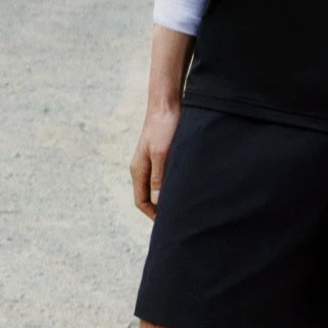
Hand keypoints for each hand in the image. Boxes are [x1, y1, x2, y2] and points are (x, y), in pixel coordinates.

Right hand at [130, 102, 180, 219]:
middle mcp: (143, 168)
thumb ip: (159, 178)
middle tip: (182, 219)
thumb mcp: (161, 153)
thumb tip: (158, 203)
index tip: (171, 224)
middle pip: (149, 197)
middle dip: (162, 209)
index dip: (154, 215)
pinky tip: (188, 188)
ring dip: (169, 197)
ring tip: (187, 206)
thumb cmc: (163, 127)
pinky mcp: (163, 156)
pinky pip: (166, 178)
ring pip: (159, 188)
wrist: (167, 103)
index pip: (141, 202)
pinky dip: (174, 186)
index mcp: (139, 170)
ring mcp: (152, 162)